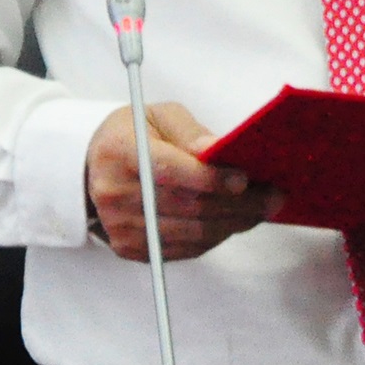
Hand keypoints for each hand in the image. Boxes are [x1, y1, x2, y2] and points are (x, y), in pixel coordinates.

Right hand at [84, 101, 282, 262]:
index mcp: (120, 152)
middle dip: (238, 205)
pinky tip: (234, 221)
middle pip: (187, 207)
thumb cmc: (132, 134)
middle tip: (273, 197)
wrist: (91, 165)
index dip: (211, 178)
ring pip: (190, 233)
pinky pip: (182, 249)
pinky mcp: (129, 248)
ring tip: (262, 209)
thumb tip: (220, 150)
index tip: (246, 179)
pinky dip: (214, 237)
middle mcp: (115, 193)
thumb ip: (190, 132)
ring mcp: (120, 226)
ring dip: (233, 224)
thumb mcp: (158, 115)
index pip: (170, 171)